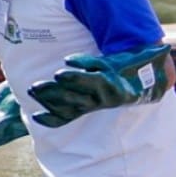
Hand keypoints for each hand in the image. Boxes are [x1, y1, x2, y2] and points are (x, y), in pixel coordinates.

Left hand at [28, 44, 171, 127]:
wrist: (144, 84)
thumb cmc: (129, 63)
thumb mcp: (115, 57)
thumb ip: (93, 58)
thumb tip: (69, 59)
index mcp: (112, 82)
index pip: (92, 82)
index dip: (76, 78)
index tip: (59, 73)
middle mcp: (102, 97)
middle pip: (75, 97)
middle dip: (53, 92)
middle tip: (34, 87)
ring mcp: (94, 104)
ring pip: (69, 107)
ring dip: (49, 100)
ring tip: (32, 90)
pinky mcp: (88, 108)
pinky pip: (70, 117)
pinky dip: (53, 119)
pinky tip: (36, 117)